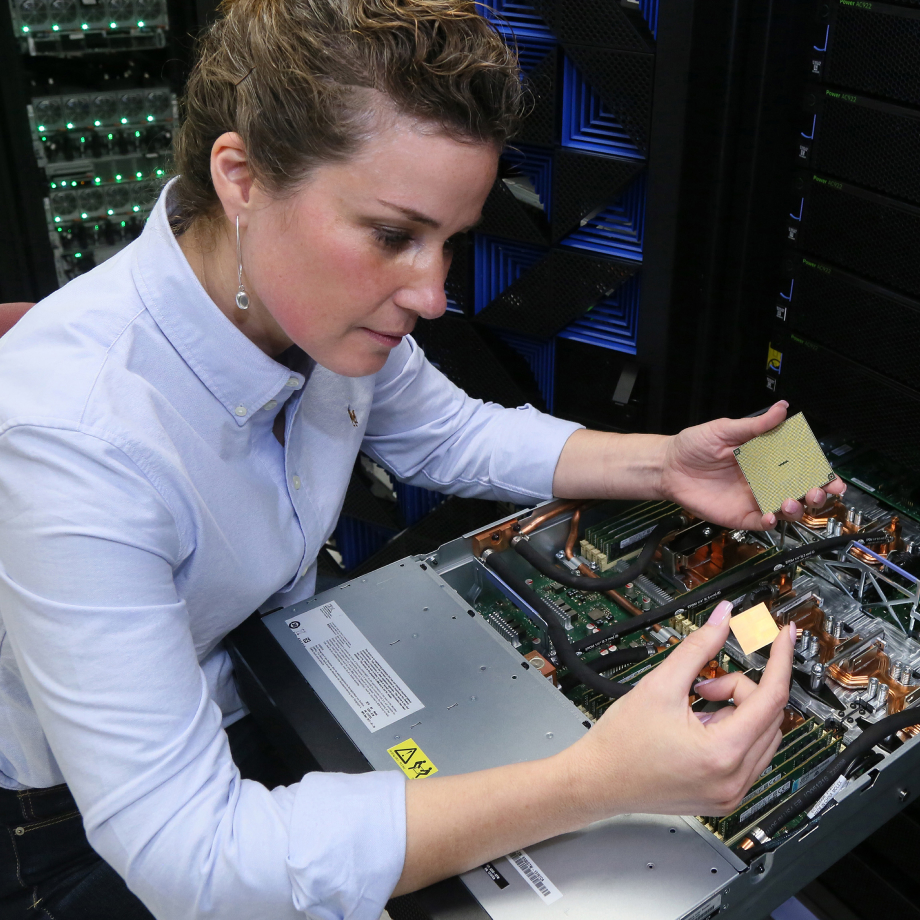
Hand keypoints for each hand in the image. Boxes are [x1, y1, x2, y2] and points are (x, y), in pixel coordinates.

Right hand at [566, 600, 792, 817]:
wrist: (598, 780)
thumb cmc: (621, 742)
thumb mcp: (660, 684)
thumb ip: (698, 647)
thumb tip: (721, 619)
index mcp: (722, 753)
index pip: (771, 697)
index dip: (781, 660)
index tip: (785, 637)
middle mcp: (734, 780)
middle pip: (769, 715)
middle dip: (740, 688)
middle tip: (703, 683)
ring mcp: (732, 793)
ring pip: (763, 735)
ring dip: (739, 712)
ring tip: (697, 709)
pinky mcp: (725, 798)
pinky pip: (750, 756)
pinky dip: (734, 733)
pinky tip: (700, 728)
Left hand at [659, 400, 846, 530]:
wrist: (668, 466)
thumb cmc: (694, 446)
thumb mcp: (725, 429)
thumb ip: (756, 426)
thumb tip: (782, 409)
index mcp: (767, 458)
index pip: (802, 466)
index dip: (821, 473)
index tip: (832, 477)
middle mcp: (765, 479)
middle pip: (801, 491)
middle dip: (816, 494)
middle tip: (817, 491)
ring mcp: (754, 498)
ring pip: (786, 509)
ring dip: (796, 508)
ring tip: (791, 502)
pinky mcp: (740, 514)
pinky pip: (762, 522)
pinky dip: (771, 522)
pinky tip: (771, 515)